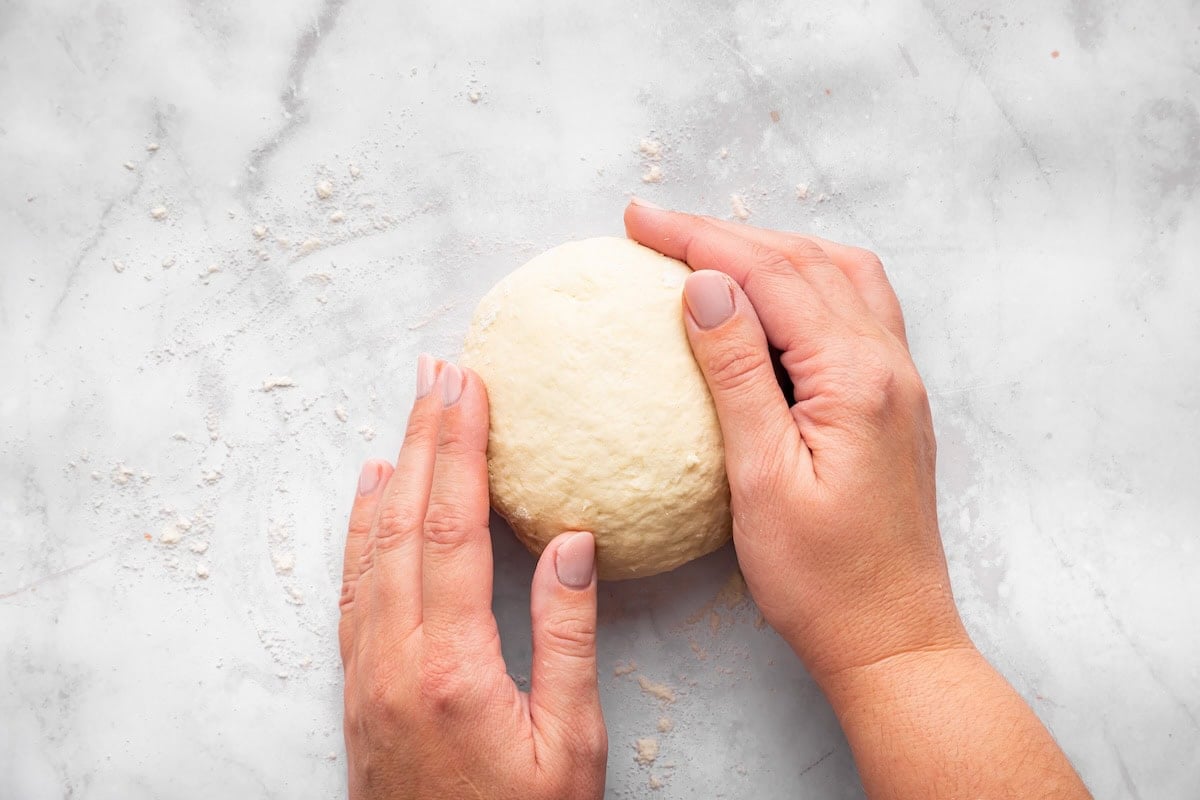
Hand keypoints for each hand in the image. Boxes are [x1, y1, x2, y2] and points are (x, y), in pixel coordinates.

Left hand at [338, 356, 606, 799]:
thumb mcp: (570, 745)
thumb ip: (569, 639)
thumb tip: (573, 545)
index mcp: (454, 665)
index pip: (452, 529)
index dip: (459, 450)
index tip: (469, 388)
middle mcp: (397, 657)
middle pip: (402, 521)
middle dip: (422, 437)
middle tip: (436, 372)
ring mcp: (368, 671)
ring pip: (370, 547)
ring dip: (390, 470)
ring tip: (408, 412)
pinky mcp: (358, 686)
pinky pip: (351, 588)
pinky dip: (358, 529)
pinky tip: (368, 496)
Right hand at [625, 201, 969, 684]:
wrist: (892, 639)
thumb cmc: (822, 580)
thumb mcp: (761, 479)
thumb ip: (737, 374)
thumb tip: (705, 286)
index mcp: (855, 378)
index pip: (771, 277)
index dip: (700, 240)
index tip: (638, 222)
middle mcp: (889, 365)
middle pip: (806, 263)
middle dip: (728, 235)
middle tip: (656, 227)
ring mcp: (898, 382)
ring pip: (839, 277)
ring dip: (773, 251)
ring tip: (710, 250)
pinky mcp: (892, 403)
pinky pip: (854, 311)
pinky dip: (805, 285)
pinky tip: (770, 303)